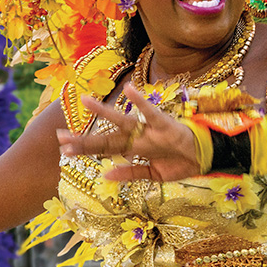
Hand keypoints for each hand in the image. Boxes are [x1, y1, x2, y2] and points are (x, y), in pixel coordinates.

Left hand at [55, 83, 202, 182]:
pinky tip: (128, 90)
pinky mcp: (165, 126)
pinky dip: (141, 102)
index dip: (83, 148)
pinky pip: (151, 113)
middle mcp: (136, 137)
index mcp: (132, 148)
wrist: (207, 158)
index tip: (62, 148)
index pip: (103, 148)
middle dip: (83, 139)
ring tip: (85, 101)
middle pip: (106, 138)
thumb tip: (105, 176)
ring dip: (104, 114)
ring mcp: (149, 131)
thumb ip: (130, 174)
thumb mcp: (153, 175)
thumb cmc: (181, 162)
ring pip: (122, 122)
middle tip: (59, 137)